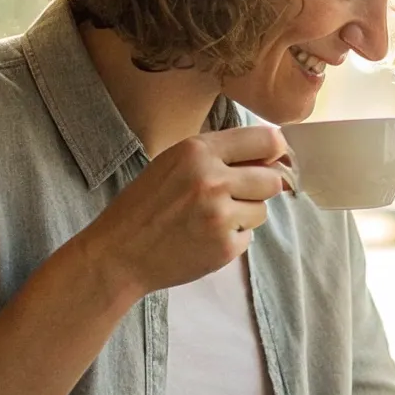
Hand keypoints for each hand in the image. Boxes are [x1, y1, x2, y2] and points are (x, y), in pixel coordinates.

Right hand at [74, 126, 290, 299]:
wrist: (118, 253)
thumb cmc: (144, 205)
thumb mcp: (173, 163)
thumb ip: (217, 156)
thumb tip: (271, 156)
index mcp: (198, 151)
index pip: (267, 140)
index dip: (275, 151)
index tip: (273, 159)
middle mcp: (212, 179)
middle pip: (272, 179)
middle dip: (260, 187)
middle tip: (235, 195)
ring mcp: (220, 216)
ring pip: (262, 210)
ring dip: (245, 214)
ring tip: (211, 218)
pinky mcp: (224, 247)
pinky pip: (248, 237)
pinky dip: (232, 238)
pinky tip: (203, 237)